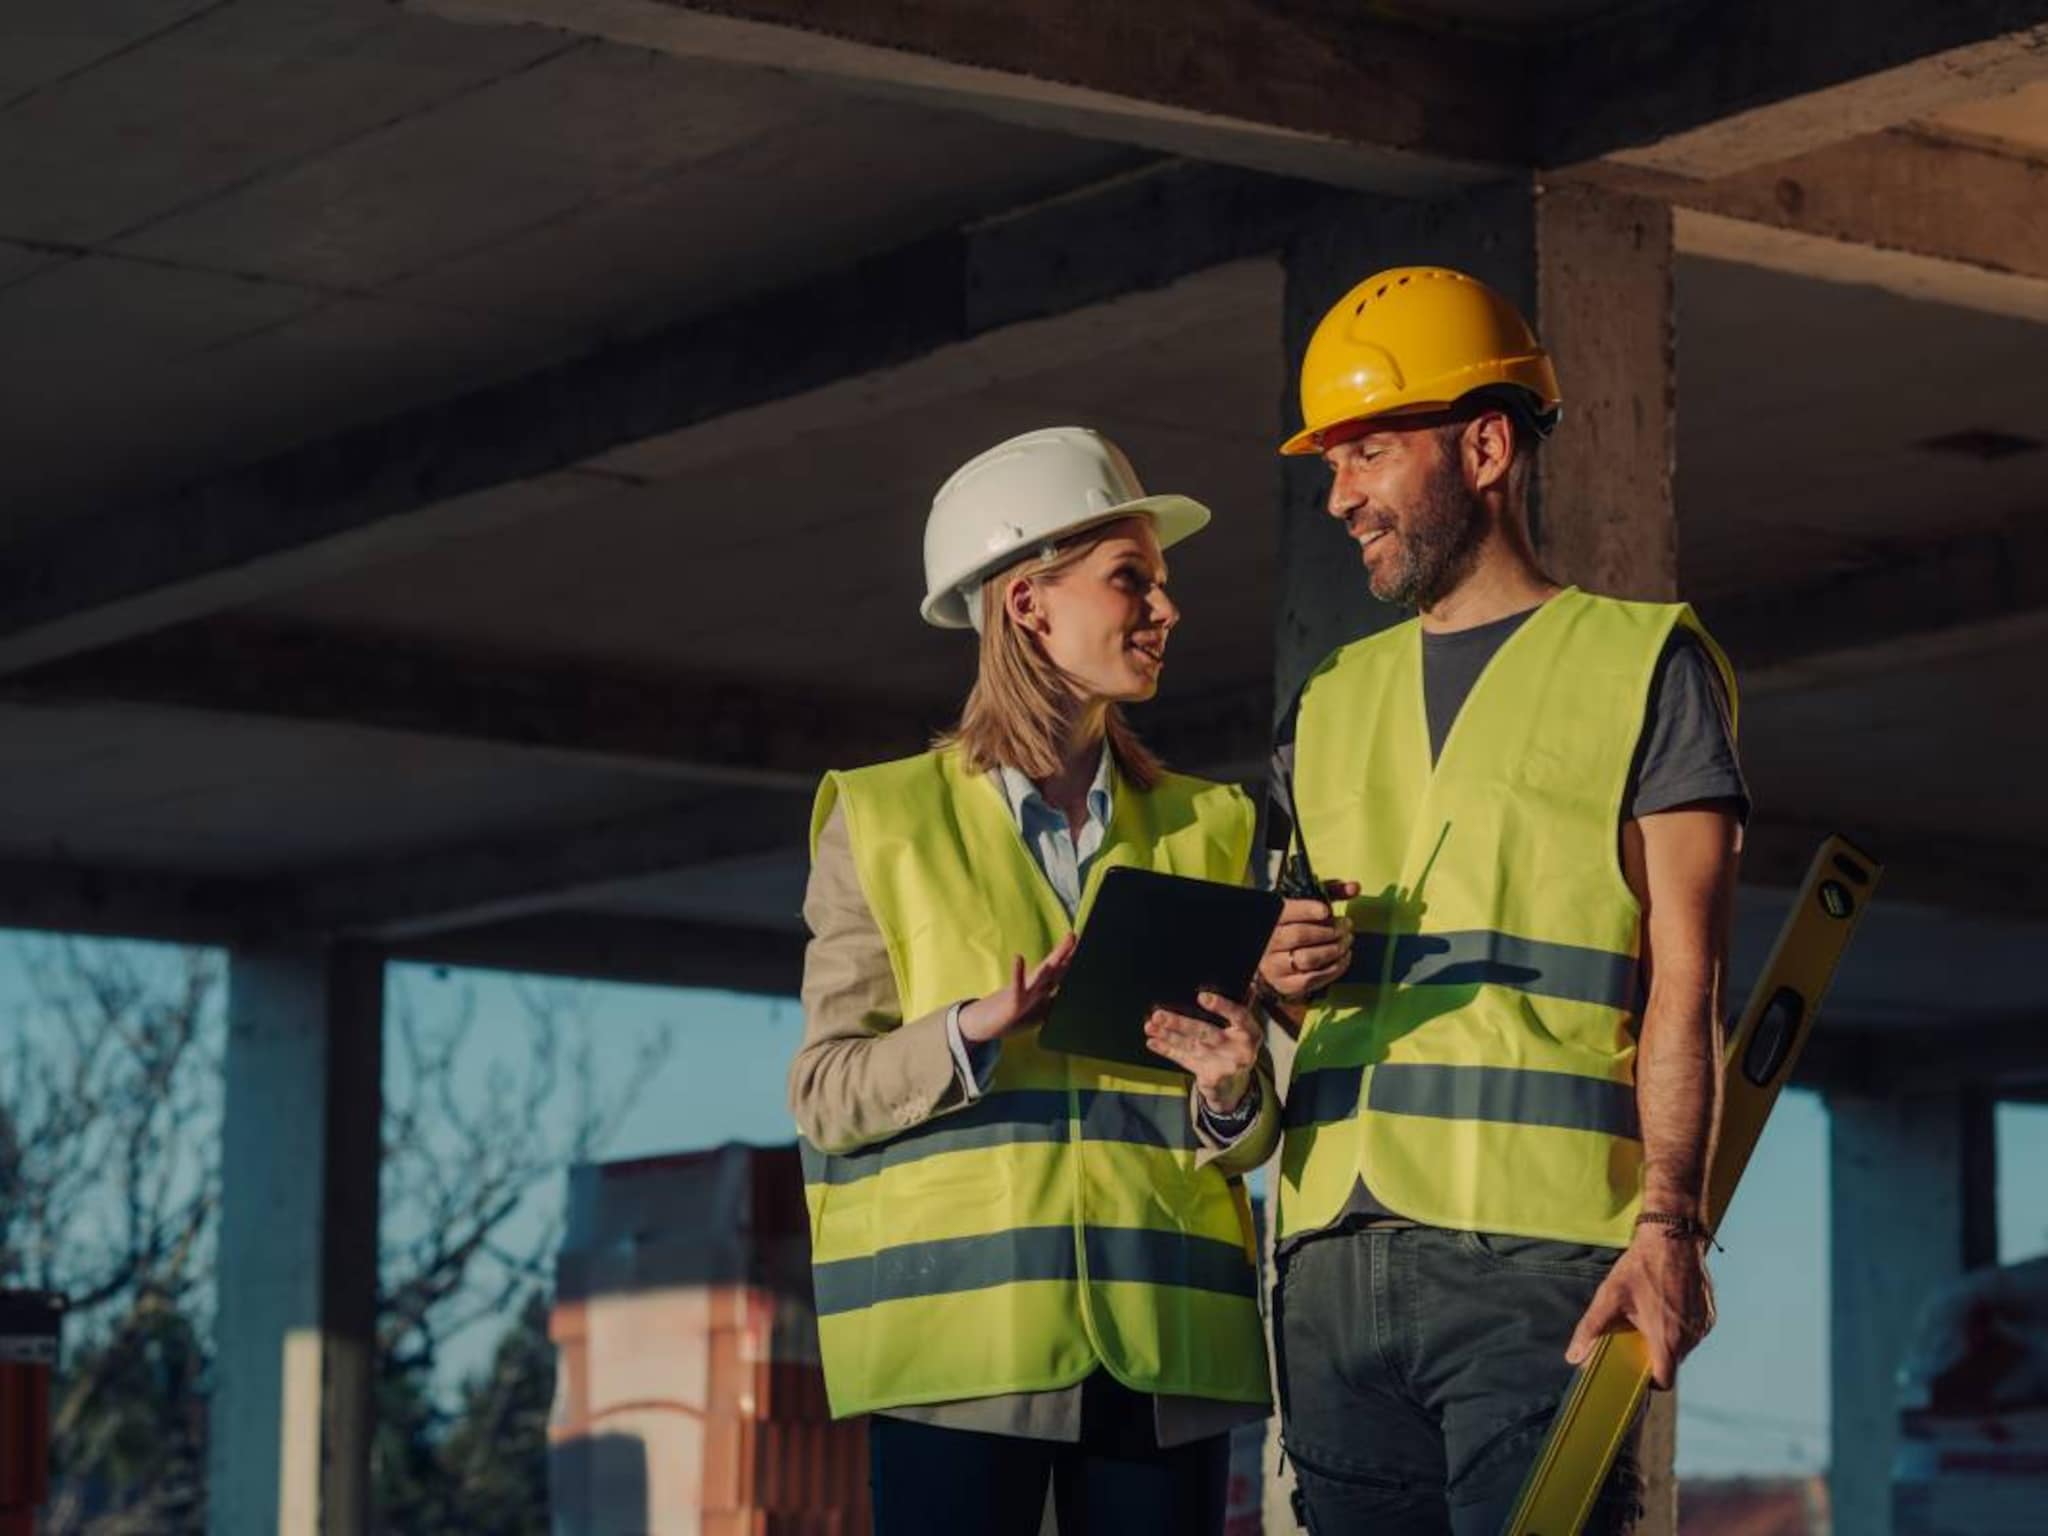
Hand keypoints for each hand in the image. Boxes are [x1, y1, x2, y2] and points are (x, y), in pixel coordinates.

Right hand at [957, 934, 1077, 1043]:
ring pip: (1042, 974)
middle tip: (1075, 934)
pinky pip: (1016, 987)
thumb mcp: (1036, 1016)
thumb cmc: (1008, 1020)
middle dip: (1065, 953)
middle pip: (1054, 969)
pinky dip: (1018, 973)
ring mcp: (1023, 993)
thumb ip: (1050, 1007)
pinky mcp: (1012, 1002)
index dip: (1071, 961)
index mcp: (1040, 991)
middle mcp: (1033, 988)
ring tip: (1065, 943)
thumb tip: (1066, 1000)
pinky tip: (1018, 958)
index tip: (1084, 946)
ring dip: (1054, 959)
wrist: (981, 1027)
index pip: (1059, 974)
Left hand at [1143, 991, 1262, 1113]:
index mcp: (1250, 1032)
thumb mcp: (1244, 1028)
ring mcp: (1225, 1066)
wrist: (1235, 1083)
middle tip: (1159, 1015)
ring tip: (1150, 1026)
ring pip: (1191, 1046)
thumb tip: (1247, 982)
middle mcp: (1240, 1050)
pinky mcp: (1210, 1077)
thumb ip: (1239, 1007)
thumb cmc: (1236, 1045)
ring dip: (1168, 1036)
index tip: (1201, 996)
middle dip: (1180, 1024)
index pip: (1239, 1015)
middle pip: (1206, 1033)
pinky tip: (1153, 1042)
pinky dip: (1167, 1050)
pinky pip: (1185, 1060)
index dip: (1221, 1006)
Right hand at [1257, 880, 1360, 1000]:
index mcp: (1272, 919)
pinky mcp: (1286, 984)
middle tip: (1346, 926)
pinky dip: (1334, 969)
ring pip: (1308, 958)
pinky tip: (1344, 957)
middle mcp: (1270, 942)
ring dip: (1334, 950)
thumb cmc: (1295, 927)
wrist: (1274, 959)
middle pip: (1300, 935)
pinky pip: (1313, 979)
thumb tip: (1355, 887)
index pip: (1286, 912)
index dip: (1307, 910)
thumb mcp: (1308, 905)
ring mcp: (1276, 965)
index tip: (1326, 911)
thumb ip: (1330, 893)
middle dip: (1329, 931)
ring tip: (1347, 942)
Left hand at [1565, 1227, 1716, 1389]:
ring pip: (1685, 1346)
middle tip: (1638, 1332)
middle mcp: (1690, 1338)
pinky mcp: (1710, 1313)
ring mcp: (1703, 1325)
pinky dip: (1682, 1325)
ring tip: (1652, 1313)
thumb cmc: (1640, 1268)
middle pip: (1673, 1362)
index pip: (1664, 1380)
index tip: (1638, 1369)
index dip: (1650, 1381)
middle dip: (1656, 1353)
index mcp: (1667, 1339)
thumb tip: (1572, 1357)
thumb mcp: (1609, 1297)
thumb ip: (1590, 1330)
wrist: (1673, 1237)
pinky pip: (1695, 1330)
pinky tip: (1667, 1303)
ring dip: (1669, 1337)